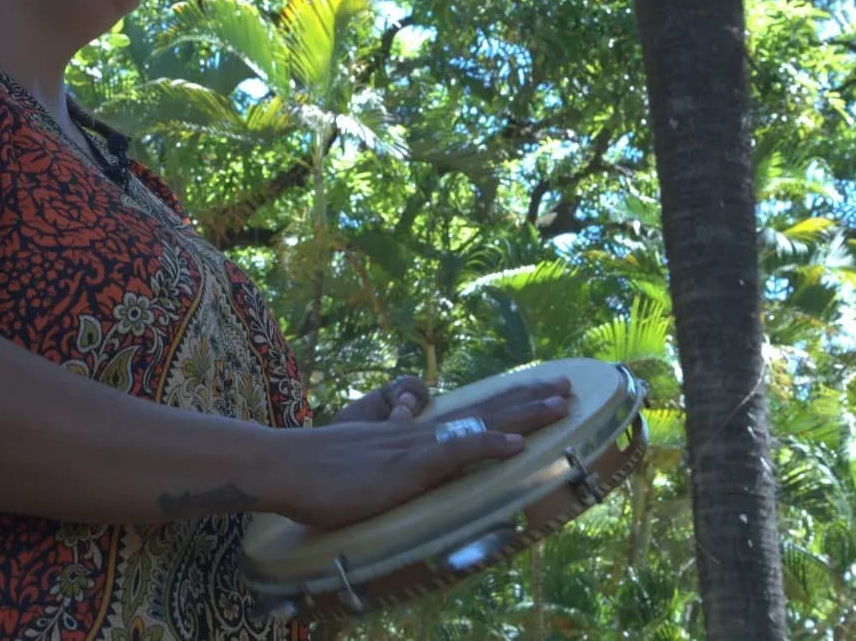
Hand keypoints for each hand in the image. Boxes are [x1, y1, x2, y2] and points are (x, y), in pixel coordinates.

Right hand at [282, 376, 571, 529]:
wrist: (285, 465)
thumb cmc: (318, 466)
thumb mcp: (363, 445)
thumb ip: (389, 427)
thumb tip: (408, 407)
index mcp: (413, 433)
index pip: (470, 412)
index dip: (509, 401)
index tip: (544, 390)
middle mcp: (421, 433)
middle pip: (485, 410)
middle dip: (530, 399)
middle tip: (570, 386)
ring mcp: (415, 449)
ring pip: (479, 425)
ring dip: (523, 415)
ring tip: (559, 405)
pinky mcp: (405, 469)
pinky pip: (453, 455)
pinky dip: (487, 447)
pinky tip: (516, 445)